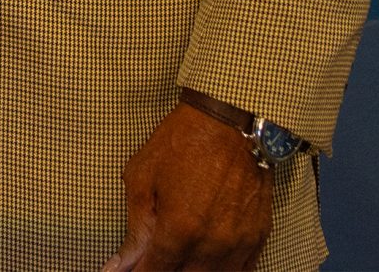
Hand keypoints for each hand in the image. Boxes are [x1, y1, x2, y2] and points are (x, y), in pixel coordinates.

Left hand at [100, 102, 272, 271]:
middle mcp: (212, 244)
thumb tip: (119, 265)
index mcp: (179, 230)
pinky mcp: (259, 235)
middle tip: (152, 263)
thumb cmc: (181, 143)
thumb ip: (135, 229)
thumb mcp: (142, 179)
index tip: (130, 271)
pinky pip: (242, 270)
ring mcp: (239, 242)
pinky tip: (207, 266)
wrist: (230, 121)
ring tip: (177, 262)